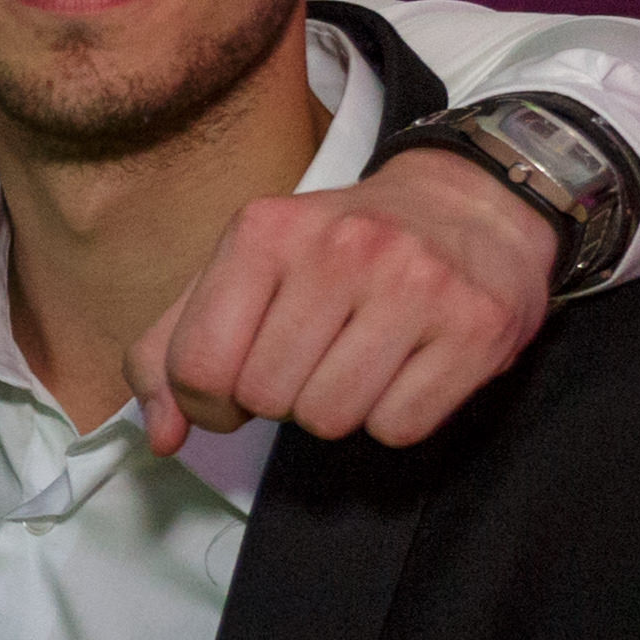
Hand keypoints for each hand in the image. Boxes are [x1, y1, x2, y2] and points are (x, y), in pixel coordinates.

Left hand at [132, 147, 553, 454]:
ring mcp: (417, 286)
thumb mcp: (242, 270)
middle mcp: (342, 249)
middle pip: (267, 400)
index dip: (208, 401)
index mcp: (266, 231)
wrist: (470, 203)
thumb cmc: (339, 248)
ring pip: (331, 420)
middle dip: (280, 398)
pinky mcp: (478, 327)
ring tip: (358, 360)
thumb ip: (174, 348)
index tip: (234, 386)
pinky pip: (399, 428)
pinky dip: (394, 417)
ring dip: (336, 409)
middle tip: (313, 358)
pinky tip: (407, 366)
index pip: (198, 367)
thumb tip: (161, 436)